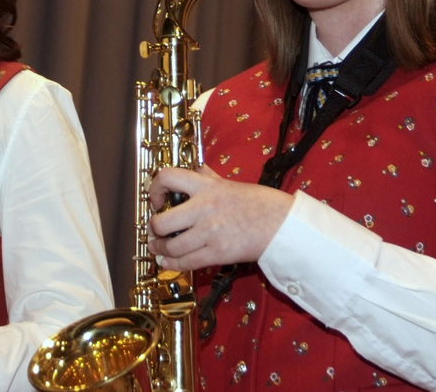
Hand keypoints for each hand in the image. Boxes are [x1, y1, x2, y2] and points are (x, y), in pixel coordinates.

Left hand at [148, 164, 294, 270]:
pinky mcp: (218, 253)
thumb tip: (198, 170)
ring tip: (159, 249)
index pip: (168, 177)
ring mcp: (209, 232)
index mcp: (207, 186)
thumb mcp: (231, 183)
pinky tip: (168, 263)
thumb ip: (210, 178)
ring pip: (171, 247)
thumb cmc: (260, 203)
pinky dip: (172, 265)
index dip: (154, 189)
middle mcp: (203, 207)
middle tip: (155, 232)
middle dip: (153, 230)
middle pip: (161, 222)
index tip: (156, 200)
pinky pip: (186, 262)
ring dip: (160, 250)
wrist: (282, 224)